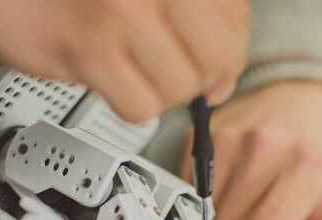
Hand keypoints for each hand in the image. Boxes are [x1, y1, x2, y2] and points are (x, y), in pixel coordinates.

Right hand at [0, 0, 248, 121]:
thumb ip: (192, 13)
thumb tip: (223, 75)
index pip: (234, 16)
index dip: (230, 49)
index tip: (219, 62)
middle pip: (217, 58)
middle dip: (202, 77)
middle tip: (181, 72)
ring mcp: (122, 11)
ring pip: (179, 88)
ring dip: (159, 90)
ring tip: (134, 67)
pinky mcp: (87, 48)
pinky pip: (138, 106)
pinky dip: (128, 101)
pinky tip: (111, 77)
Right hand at [179, 81, 321, 219]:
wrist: (305, 94)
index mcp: (308, 168)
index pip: (272, 217)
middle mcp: (268, 148)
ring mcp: (233, 138)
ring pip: (208, 207)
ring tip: (242, 214)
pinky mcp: (207, 135)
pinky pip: (192, 186)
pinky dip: (205, 201)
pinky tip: (229, 190)